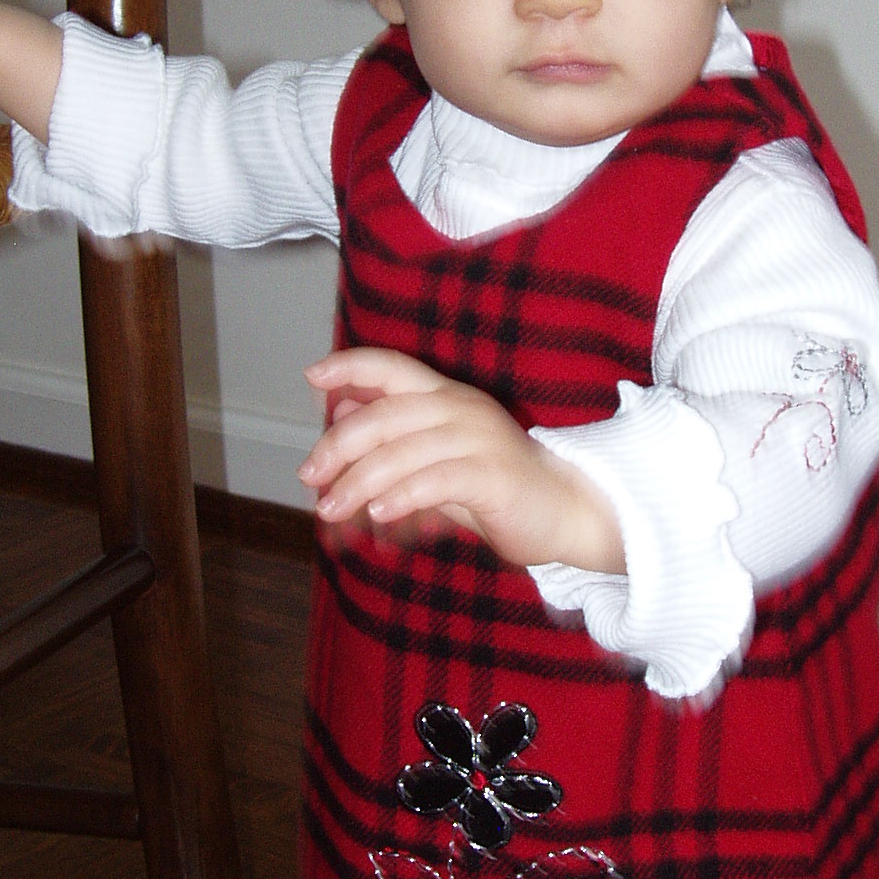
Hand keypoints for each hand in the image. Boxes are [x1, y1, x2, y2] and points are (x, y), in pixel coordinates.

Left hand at [300, 348, 623, 573]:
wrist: (568, 512)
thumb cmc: (499, 488)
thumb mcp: (438, 458)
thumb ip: (396, 438)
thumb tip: (342, 412)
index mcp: (447, 397)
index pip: (392, 367)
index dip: (351, 365)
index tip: (312, 376)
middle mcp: (461, 409)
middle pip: (384, 415)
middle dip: (338, 446)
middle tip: (310, 475)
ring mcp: (479, 440)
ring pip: (401, 453)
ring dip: (357, 482)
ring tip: (331, 508)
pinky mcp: (492, 475)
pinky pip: (434, 481)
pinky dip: (400, 496)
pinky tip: (377, 513)